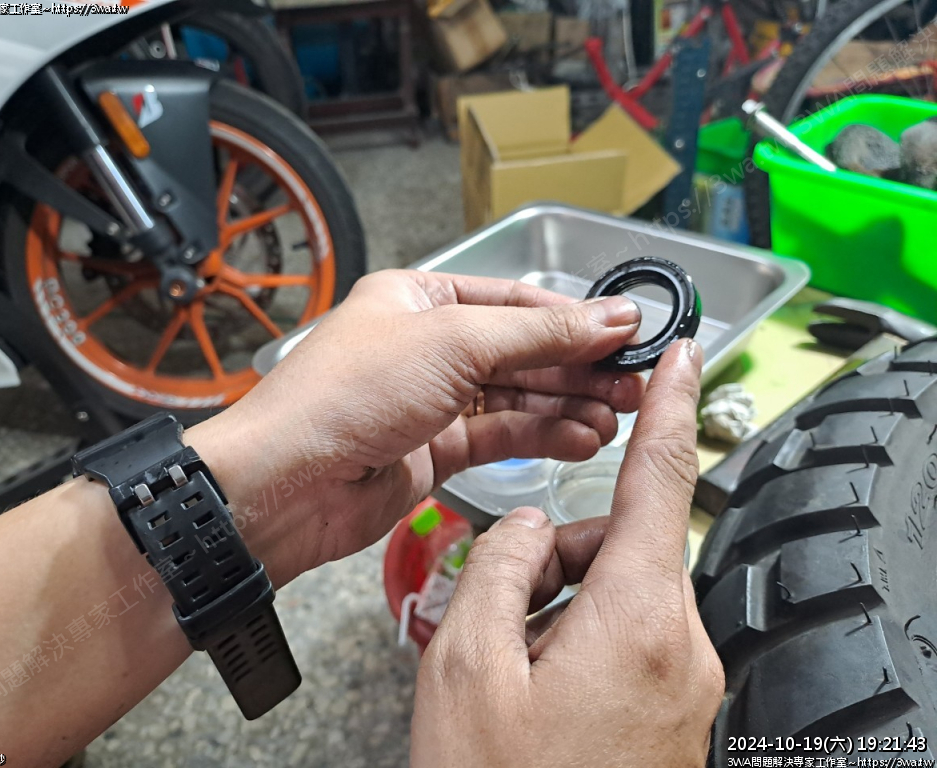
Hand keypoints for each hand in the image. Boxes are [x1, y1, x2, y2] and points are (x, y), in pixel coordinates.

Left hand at [187, 269, 643, 585]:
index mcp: (419, 300)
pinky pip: (501, 437)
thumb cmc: (343, 396)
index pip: (515, 301)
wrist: (288, 484)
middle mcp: (426, 347)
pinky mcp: (434, 451)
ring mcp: (430, 401)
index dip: (573, 317)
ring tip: (615, 417)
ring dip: (567, 405)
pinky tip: (581, 440)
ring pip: (516, 398)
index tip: (627, 332)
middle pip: (521, 351)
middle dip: (578, 366)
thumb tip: (611, 315)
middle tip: (632, 382)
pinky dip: (542, 437)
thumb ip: (540, 334)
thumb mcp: (453, 345)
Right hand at [410, 340, 724, 767]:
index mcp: (637, 621)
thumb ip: (496, 564)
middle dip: (555, 555)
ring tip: (504, 666)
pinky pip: (626, 639)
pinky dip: (575, 638)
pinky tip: (529, 688)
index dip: (672, 405)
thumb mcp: (466, 661)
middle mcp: (679, 648)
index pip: (665, 479)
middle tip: (494, 608)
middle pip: (620, 547)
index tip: (685, 352)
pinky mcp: (674, 711)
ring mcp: (684, 685)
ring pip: (617, 594)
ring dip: (557, 605)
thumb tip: (523, 528)